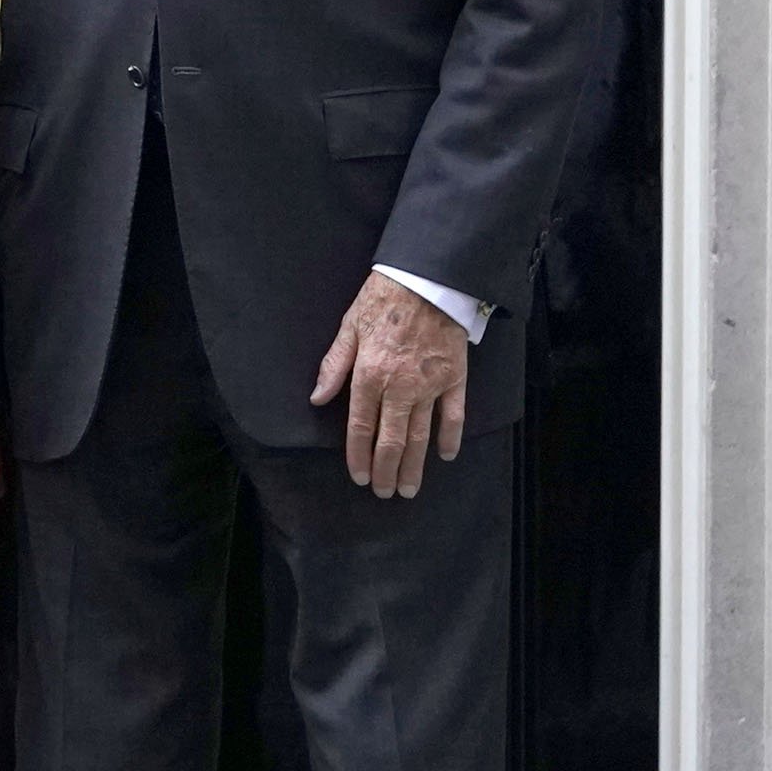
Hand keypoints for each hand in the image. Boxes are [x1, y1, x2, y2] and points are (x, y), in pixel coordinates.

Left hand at [310, 272, 467, 499]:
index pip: (361, 427)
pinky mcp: (454, 377)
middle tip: (385, 493)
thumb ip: (334, 366)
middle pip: (392, 440)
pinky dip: (450, 437)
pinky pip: (454, 414)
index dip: (358, 456)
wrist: (427, 277)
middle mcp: (399, 387)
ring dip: (414, 466)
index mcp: (370, 375)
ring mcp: (430, 385)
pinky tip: (446, 456)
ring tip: (409, 489)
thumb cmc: (383, 298)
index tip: (359, 476)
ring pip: (421, 435)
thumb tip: (317, 397)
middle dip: (387, 471)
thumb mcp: (349, 327)